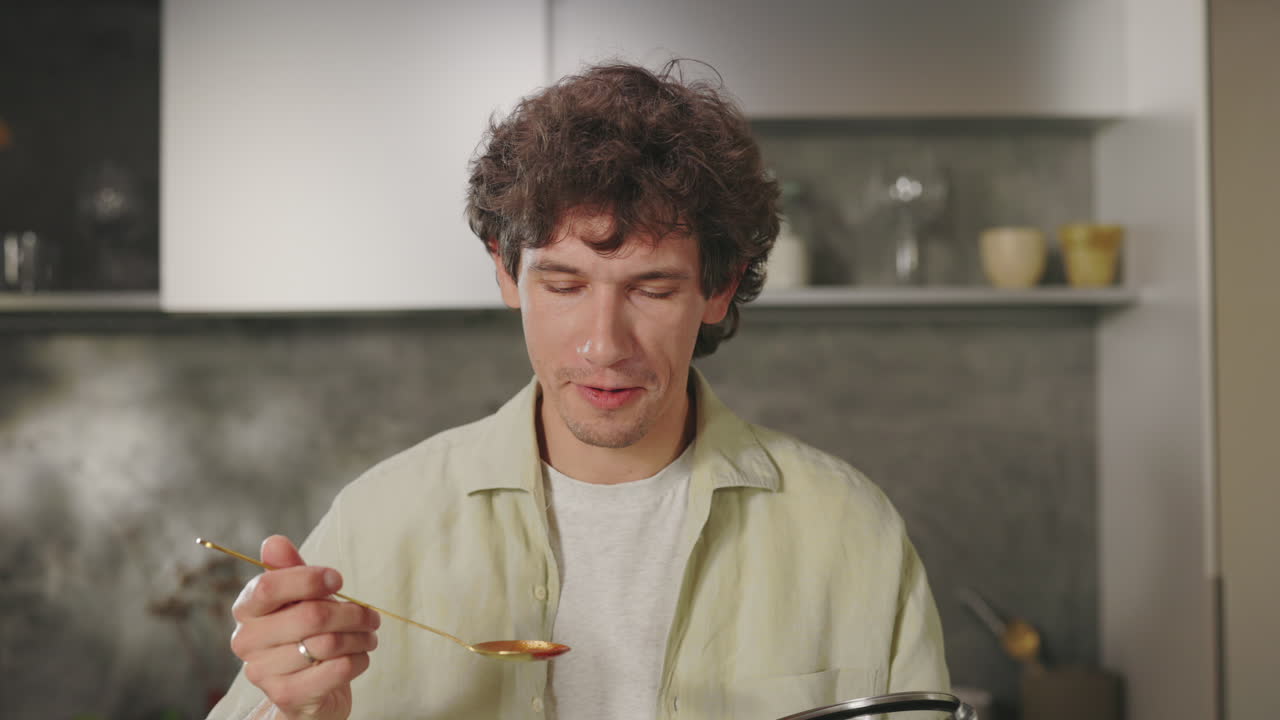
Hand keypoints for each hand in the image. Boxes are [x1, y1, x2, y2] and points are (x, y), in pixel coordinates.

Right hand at [229, 535, 380, 719]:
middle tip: (370, 616)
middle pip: (310, 615)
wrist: (307, 693)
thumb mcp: (300, 599)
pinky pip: (337, 669)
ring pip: (328, 643)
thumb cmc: (304, 636)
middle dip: (351, 613)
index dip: (309, 579)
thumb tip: (274, 542)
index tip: (338, 580)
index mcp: (246, 610)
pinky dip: (359, 659)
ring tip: (369, 635)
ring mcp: (262, 672)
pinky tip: (360, 656)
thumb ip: (290, 570)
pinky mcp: (286, 696)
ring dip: (360, 636)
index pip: (269, 586)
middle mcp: (246, 641)